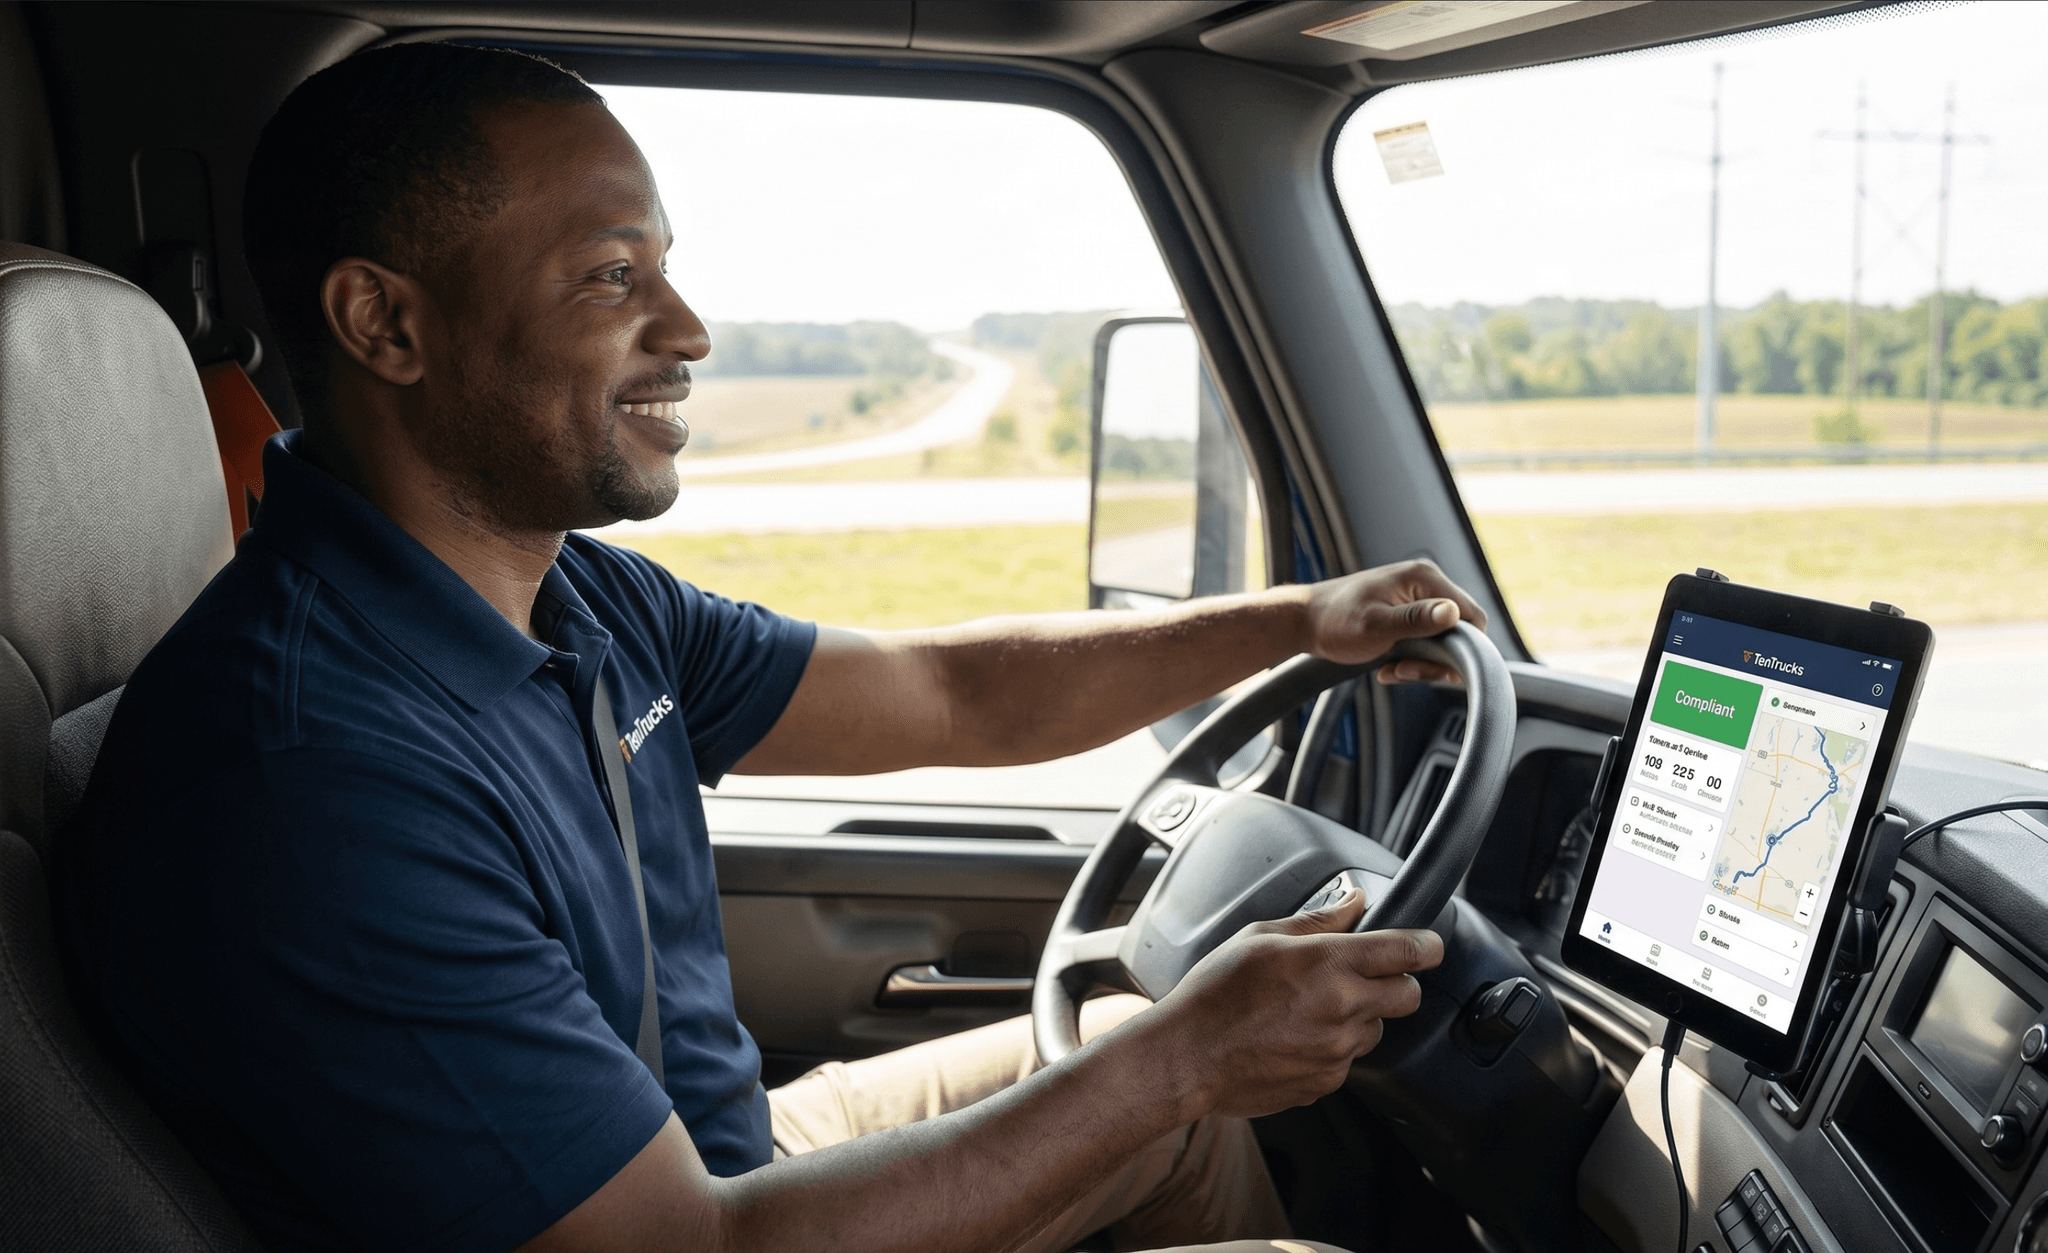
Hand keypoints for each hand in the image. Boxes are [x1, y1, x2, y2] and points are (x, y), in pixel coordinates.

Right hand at [1144, 889, 1441, 1119]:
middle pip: (1408, 996)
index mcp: (1329, 964)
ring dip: (1359, 1017)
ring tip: (1311, 1010)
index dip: (1426, 945)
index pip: (1406, 951)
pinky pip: (1348, 1060)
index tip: (1429, 945)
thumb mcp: (1261, 937)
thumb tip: (1354, 904)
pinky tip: (1294, 1037)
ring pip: (1376, 1030)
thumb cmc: (1215, 993)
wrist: (1188, 1056)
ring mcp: (1338, 1051)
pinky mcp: (1327, 1082)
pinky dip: (1332, 1048)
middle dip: (1397, 983)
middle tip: (1365, 977)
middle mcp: (1343, 1008)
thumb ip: (1318, 920)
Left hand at [1301, 558, 1486, 684]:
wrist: (1305, 623)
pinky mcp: (1406, 614)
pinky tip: (1387, 666)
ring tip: (1392, 669)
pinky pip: (1424, 643)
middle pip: (1458, 632)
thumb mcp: (1376, 626)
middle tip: (1405, 670)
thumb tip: (1453, 613)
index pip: (1473, 616)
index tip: (1437, 669)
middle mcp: (1424, 584)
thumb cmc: (1334, 622)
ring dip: (1420, 663)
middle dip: (1435, 660)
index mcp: (1424, 578)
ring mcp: (1415, 599)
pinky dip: (1410, 660)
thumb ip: (1416, 620)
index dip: (1464, 648)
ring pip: (1441, 642)